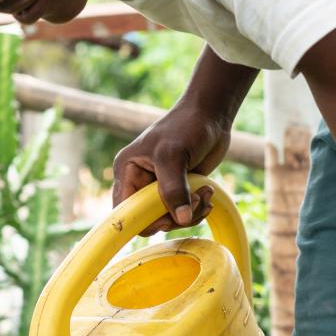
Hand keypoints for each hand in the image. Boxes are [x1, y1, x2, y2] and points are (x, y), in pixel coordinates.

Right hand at [112, 103, 233, 234]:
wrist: (210, 115)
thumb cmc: (186, 126)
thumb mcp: (174, 155)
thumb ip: (174, 189)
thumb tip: (181, 219)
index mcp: (128, 172)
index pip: (125, 211)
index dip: (144, 220)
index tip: (168, 216)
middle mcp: (140, 182)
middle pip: (149, 219)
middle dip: (174, 215)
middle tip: (195, 199)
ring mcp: (160, 188)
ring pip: (170, 219)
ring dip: (191, 212)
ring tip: (205, 192)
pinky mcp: (179, 190)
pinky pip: (184, 213)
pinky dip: (198, 209)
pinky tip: (208, 192)